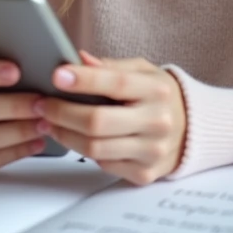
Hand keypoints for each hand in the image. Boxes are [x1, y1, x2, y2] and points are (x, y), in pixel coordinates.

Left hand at [35, 52, 186, 184]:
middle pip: (98, 121)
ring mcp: (152, 150)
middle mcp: (157, 121)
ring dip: (64, 135)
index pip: (116, 83)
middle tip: (41, 104)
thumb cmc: (157, 95)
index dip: (83, 80)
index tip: (56, 75)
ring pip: (95, 147)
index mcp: (156, 89)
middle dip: (61, 113)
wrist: (192, 129)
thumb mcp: (142, 71)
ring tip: (49, 122)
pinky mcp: (145, 173)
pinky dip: (83, 151)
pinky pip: (103, 163)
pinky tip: (74, 138)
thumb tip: (77, 59)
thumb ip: (110, 66)